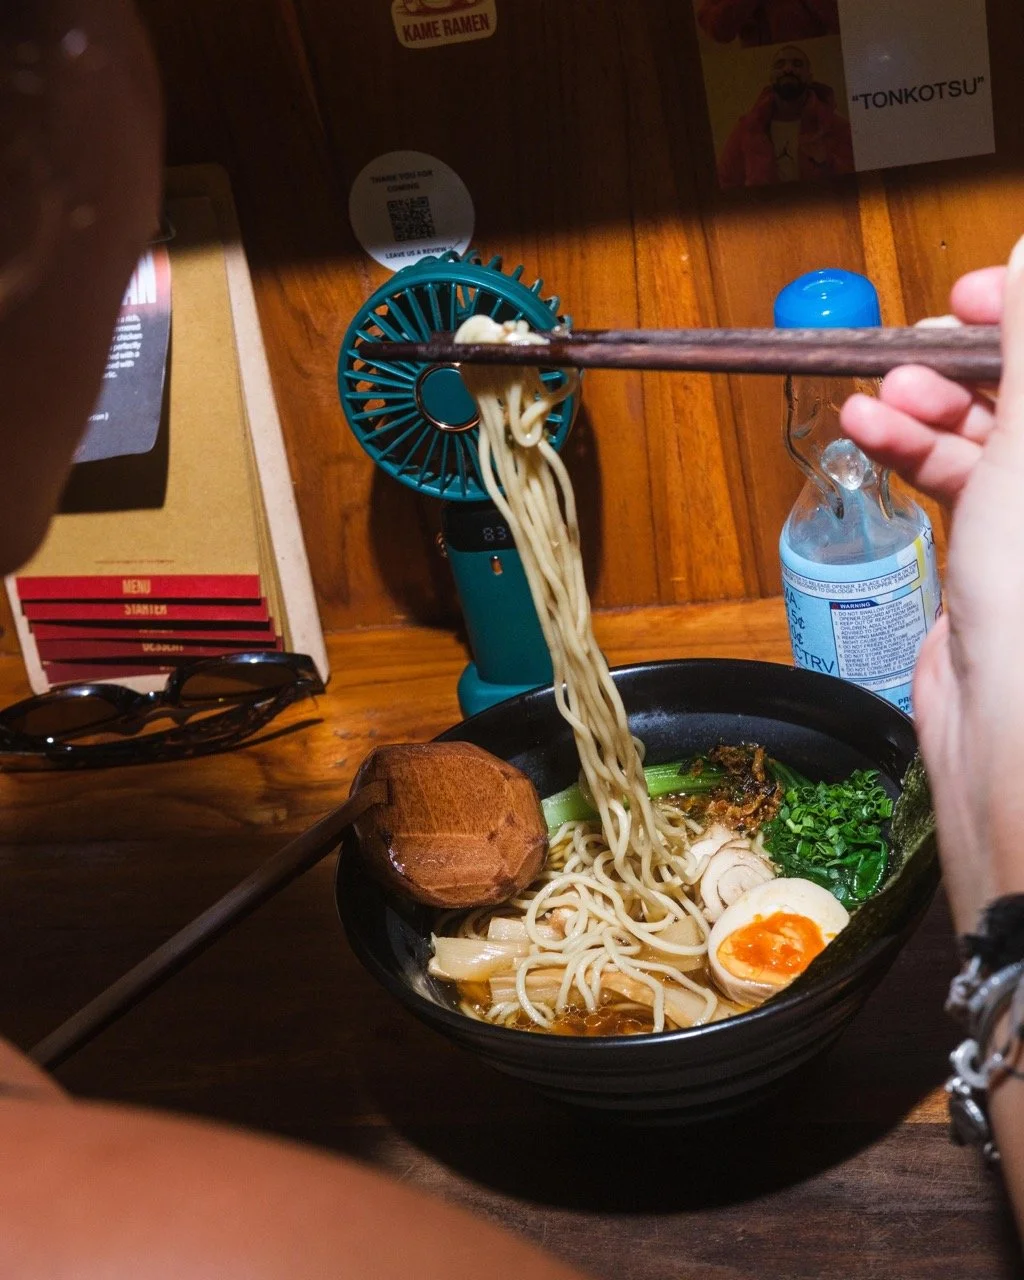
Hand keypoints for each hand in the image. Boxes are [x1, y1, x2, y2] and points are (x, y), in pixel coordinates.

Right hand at [840, 247, 1023, 931]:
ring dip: (927, 405)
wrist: (1005, 724)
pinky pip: (958, 475)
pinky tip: (870, 434)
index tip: (982, 295)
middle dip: (972, 360)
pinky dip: (911, 450)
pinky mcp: (1001, 547)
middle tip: (922, 343)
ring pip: (991, 429)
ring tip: (880, 398)